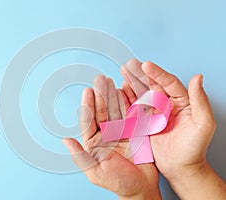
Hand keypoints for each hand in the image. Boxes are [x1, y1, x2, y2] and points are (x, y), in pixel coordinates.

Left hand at [63, 75, 160, 198]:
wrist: (141, 188)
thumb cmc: (118, 183)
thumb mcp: (96, 172)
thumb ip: (81, 156)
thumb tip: (65, 141)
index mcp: (94, 143)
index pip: (89, 121)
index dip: (88, 106)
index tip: (88, 91)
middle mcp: (106, 134)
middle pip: (102, 111)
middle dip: (101, 95)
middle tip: (100, 79)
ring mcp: (121, 131)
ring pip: (116, 110)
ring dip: (113, 95)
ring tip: (111, 81)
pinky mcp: (134, 131)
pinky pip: (131, 114)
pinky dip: (129, 103)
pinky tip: (126, 91)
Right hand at [121, 59, 225, 198]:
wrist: (181, 168)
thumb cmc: (194, 148)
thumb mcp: (203, 124)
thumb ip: (200, 100)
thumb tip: (198, 78)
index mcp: (182, 102)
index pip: (168, 82)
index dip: (157, 73)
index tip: (145, 65)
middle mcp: (167, 105)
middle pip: (152, 85)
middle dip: (140, 74)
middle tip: (129, 65)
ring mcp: (154, 113)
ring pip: (141, 94)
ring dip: (132, 84)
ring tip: (122, 74)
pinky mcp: (144, 123)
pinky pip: (134, 108)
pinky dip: (126, 99)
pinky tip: (120, 92)